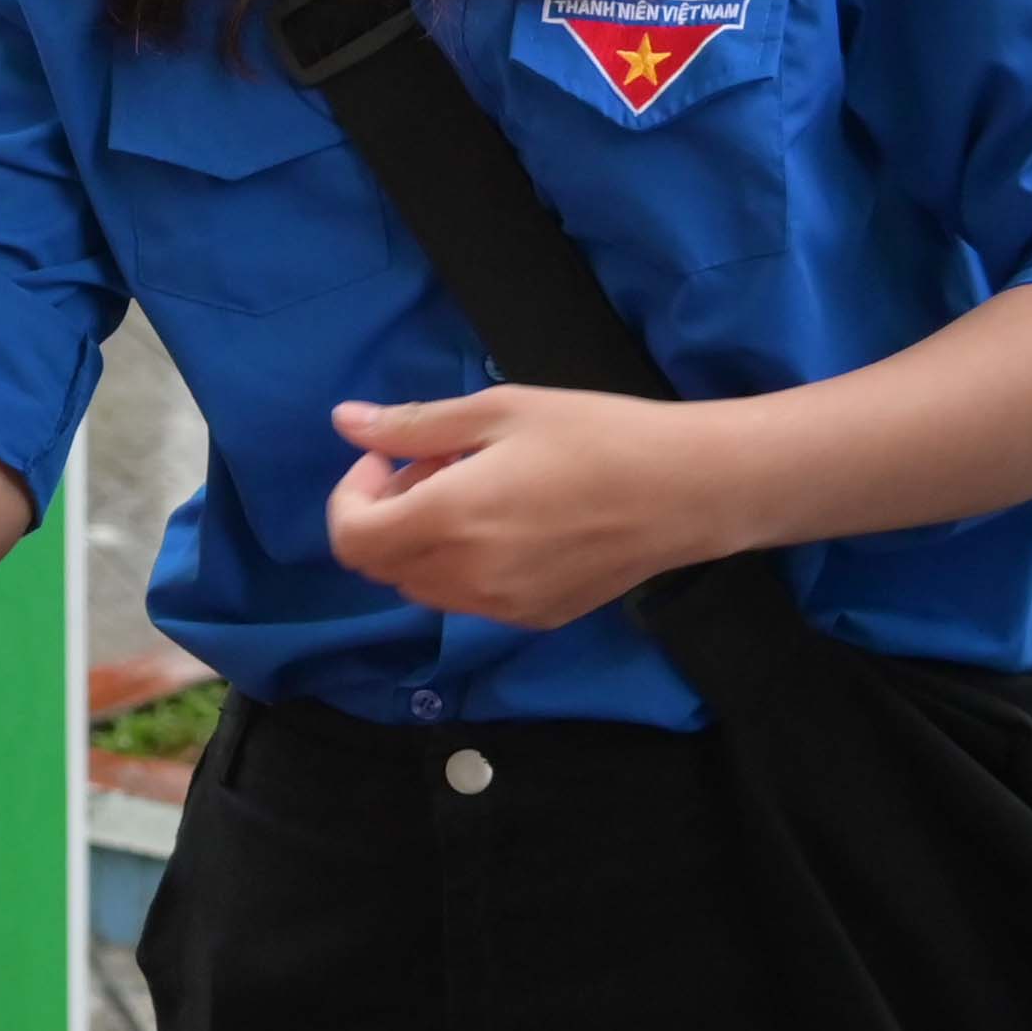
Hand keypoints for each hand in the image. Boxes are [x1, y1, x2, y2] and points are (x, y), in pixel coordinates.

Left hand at [322, 386, 753, 632]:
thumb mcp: (499, 411)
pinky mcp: (534, 619)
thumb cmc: (595, 435)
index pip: (352, 539)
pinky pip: (470, 598)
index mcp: (448, 521)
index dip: (351, 496)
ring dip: (424, 541)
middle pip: (383, 566)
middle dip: (388, 513)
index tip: (388, 458)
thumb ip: (414, 424)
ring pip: (423, 587)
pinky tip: (513, 522)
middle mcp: (466, 579)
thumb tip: (344, 422)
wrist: (687, 491)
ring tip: (478, 490)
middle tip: (438, 464)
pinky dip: (464, 564)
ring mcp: (501, 608)